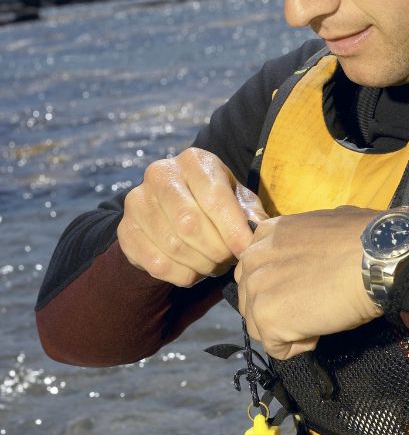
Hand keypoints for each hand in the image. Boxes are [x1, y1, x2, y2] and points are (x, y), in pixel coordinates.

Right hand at [117, 148, 266, 285]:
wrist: (173, 211)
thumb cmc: (215, 204)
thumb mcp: (238, 201)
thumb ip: (251, 214)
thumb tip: (258, 231)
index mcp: (194, 161)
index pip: (213, 196)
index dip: (232, 228)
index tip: (245, 250)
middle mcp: (160, 174)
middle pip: (190, 223)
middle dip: (216, 249)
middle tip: (228, 259)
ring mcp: (137, 201)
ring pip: (173, 245)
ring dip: (200, 263)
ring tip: (213, 263)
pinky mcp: (125, 230)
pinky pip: (156, 263)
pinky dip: (181, 274)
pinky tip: (193, 270)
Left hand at [234, 206, 382, 358]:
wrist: (376, 260)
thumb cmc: (362, 239)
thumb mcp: (323, 225)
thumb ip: (302, 240)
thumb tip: (316, 248)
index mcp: (266, 233)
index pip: (256, 271)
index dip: (283, 285)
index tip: (310, 285)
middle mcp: (253, 258)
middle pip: (252, 300)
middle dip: (280, 309)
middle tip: (315, 304)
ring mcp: (256, 288)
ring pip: (260, 326)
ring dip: (289, 329)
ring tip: (320, 316)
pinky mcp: (266, 317)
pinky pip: (276, 347)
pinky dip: (300, 345)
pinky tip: (321, 328)